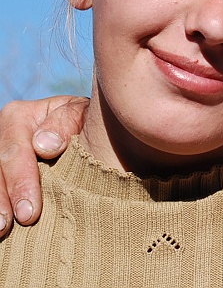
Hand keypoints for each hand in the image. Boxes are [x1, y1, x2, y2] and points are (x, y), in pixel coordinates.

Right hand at [0, 95, 88, 235]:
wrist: (89, 130)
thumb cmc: (87, 122)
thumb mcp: (82, 114)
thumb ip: (65, 123)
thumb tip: (45, 146)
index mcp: (18, 117)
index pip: (15, 151)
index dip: (21, 182)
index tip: (30, 213)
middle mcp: (3, 135)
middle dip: (8, 199)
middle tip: (21, 225)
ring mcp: (1, 156)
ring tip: (3, 231)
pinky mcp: (5, 172)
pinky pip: (0, 184)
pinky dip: (1, 203)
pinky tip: (5, 227)